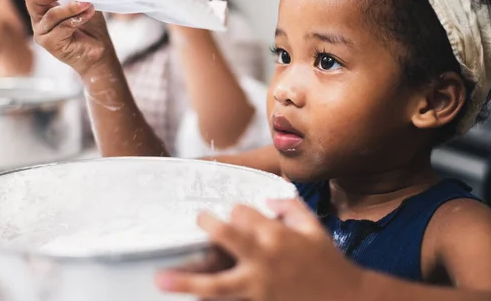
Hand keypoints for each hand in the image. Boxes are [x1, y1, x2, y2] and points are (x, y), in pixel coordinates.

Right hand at [24, 0, 114, 78]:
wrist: (100, 53)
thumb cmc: (91, 29)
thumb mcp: (88, 0)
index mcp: (43, 8)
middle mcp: (38, 20)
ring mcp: (42, 33)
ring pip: (50, 14)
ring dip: (71, 7)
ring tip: (88, 4)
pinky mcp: (50, 44)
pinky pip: (61, 27)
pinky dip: (77, 18)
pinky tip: (88, 14)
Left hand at [156, 199, 363, 300]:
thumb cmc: (330, 263)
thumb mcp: (315, 228)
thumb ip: (290, 207)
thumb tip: (269, 200)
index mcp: (277, 235)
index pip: (243, 213)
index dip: (237, 212)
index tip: (237, 215)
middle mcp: (264, 258)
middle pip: (225, 236)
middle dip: (207, 225)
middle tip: (197, 220)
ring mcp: (259, 286)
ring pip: (217, 282)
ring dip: (187, 279)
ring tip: (160, 279)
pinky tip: (192, 300)